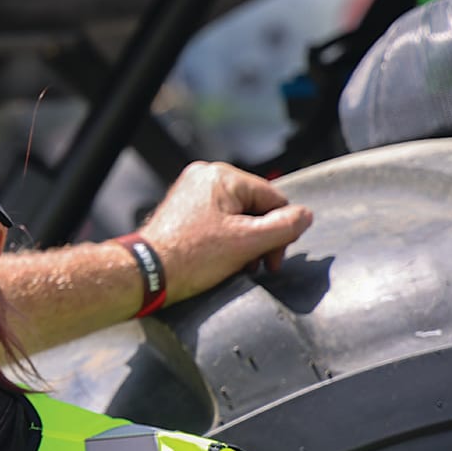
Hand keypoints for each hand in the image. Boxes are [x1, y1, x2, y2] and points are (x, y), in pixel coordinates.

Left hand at [139, 161, 312, 302]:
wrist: (146, 274)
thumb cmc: (190, 257)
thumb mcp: (247, 242)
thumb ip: (284, 227)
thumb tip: (305, 216)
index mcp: (221, 176)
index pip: (274, 199)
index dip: (281, 231)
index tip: (273, 260)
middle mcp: (205, 177)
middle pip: (256, 207)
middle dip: (261, 239)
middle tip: (258, 265)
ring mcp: (192, 192)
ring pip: (239, 216)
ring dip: (246, 243)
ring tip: (238, 265)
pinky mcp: (184, 210)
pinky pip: (220, 221)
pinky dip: (228, 240)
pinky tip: (224, 260)